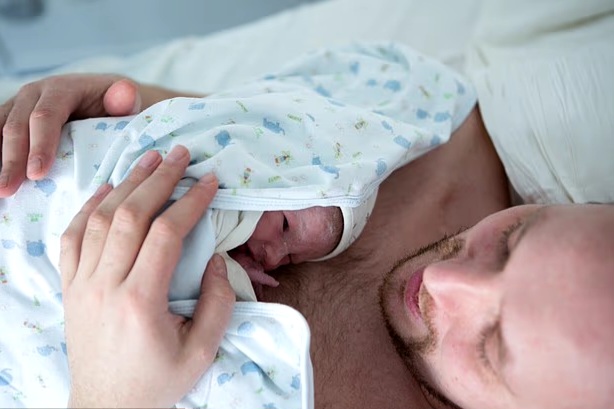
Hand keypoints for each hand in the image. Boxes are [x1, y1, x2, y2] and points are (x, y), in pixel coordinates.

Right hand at [0, 74, 141, 197]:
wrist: (104, 99)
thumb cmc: (117, 108)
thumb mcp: (127, 102)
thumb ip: (125, 100)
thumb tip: (126, 94)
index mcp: (62, 89)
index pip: (46, 116)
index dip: (40, 144)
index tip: (37, 174)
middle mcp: (34, 93)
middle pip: (16, 126)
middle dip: (11, 160)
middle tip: (8, 190)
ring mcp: (19, 105)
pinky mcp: (11, 118)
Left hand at [60, 145, 234, 407]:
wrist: (105, 408)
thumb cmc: (157, 382)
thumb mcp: (201, 353)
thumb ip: (217, 304)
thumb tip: (214, 259)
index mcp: (141, 301)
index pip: (166, 233)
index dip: (191, 201)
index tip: (211, 181)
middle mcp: (105, 286)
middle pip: (131, 215)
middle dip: (160, 179)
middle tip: (181, 155)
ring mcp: (81, 284)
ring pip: (101, 219)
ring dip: (127, 184)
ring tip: (149, 160)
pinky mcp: (68, 288)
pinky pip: (71, 237)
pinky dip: (88, 208)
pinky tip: (107, 189)